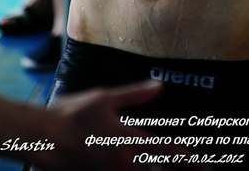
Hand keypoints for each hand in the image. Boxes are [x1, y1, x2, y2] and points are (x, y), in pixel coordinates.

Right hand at [34, 82, 209, 169]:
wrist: (43, 139)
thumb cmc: (72, 115)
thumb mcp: (104, 98)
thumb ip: (134, 95)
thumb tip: (159, 86)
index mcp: (128, 141)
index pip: (166, 151)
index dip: (188, 158)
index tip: (205, 164)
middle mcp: (124, 163)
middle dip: (178, 170)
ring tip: (169, 170)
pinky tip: (142, 169)